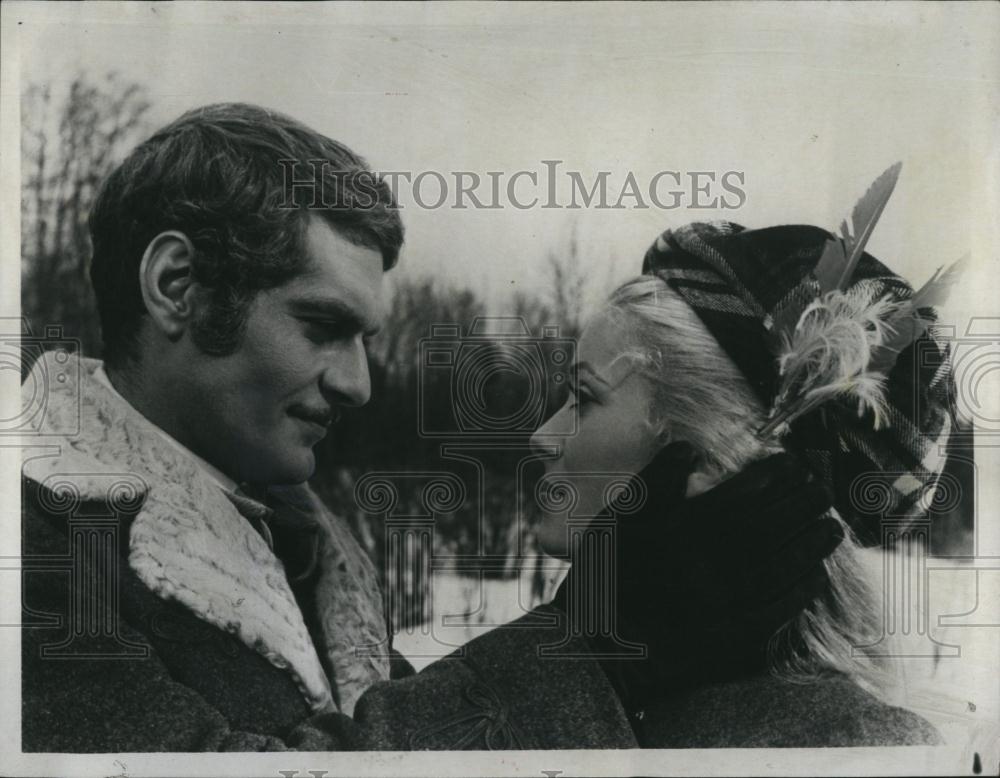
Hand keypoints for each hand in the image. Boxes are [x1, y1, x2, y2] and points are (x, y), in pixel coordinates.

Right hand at [551, 443, 842, 710]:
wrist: (600, 650)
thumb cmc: (603, 578)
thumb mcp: (613, 520)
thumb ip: (653, 481)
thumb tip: (689, 449)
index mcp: (686, 528)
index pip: (745, 491)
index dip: (775, 475)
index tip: (791, 464)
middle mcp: (715, 560)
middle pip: (775, 523)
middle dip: (804, 503)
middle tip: (823, 490)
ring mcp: (731, 600)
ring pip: (786, 563)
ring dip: (813, 543)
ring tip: (832, 527)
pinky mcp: (737, 635)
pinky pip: (782, 608)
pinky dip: (803, 589)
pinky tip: (816, 576)